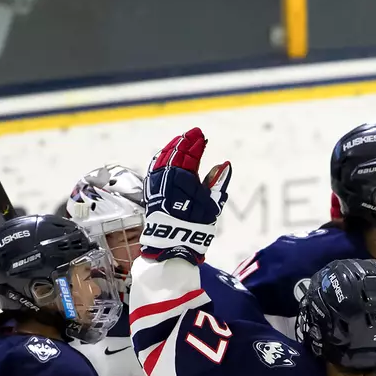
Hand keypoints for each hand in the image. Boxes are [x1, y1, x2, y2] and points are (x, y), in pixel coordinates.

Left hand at [142, 128, 232, 263]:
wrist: (171, 242)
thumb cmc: (195, 225)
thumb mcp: (211, 205)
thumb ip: (217, 182)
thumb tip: (225, 164)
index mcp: (184, 177)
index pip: (191, 154)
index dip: (197, 144)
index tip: (202, 136)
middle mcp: (167, 176)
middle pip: (175, 152)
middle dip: (185, 141)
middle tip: (193, 134)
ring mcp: (156, 181)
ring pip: (163, 157)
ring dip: (172, 148)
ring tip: (180, 141)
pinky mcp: (150, 189)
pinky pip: (154, 167)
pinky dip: (160, 158)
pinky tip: (164, 155)